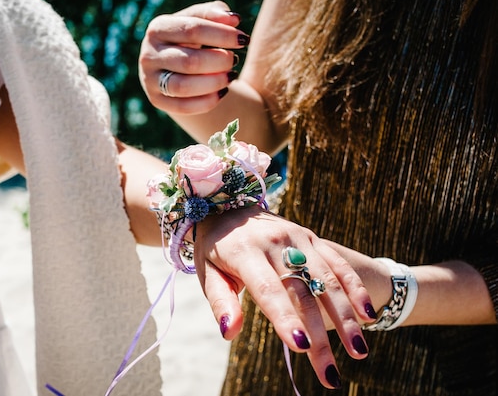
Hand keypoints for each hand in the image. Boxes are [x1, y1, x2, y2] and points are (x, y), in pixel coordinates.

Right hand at [138, 1, 247, 115]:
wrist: (172, 63)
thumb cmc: (190, 37)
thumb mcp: (199, 19)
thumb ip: (215, 13)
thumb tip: (233, 19)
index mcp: (158, 28)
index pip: (192, 30)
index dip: (222, 35)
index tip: (243, 39)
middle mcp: (149, 54)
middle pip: (189, 61)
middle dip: (219, 62)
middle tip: (234, 60)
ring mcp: (150, 80)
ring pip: (184, 87)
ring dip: (214, 83)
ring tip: (231, 76)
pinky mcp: (157, 100)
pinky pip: (183, 107)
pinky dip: (207, 102)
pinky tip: (222, 92)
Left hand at [194, 206, 377, 388]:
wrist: (229, 204)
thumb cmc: (216, 249)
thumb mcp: (208, 273)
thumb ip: (221, 302)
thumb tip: (229, 333)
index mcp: (245, 251)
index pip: (268, 289)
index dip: (284, 317)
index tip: (300, 346)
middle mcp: (276, 242)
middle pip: (302, 292)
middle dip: (319, 335)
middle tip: (330, 373)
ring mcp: (298, 237)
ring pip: (327, 279)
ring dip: (346, 317)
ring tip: (358, 351)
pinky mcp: (312, 237)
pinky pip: (337, 263)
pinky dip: (354, 289)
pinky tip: (367, 316)